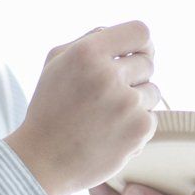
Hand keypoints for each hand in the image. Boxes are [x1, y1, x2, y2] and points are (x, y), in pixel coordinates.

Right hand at [4, 22, 160, 194]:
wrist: (41, 161)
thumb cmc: (50, 109)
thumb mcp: (56, 63)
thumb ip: (89, 40)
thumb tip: (123, 37)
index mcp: (87, 53)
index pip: (139, 32)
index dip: (141, 44)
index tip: (134, 55)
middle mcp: (108, 75)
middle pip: (148, 62)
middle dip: (134, 76)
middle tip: (109, 95)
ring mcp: (126, 103)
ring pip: (153, 91)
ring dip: (137, 102)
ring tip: (107, 116)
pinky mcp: (138, 129)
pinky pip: (152, 118)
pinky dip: (136, 127)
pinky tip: (111, 134)